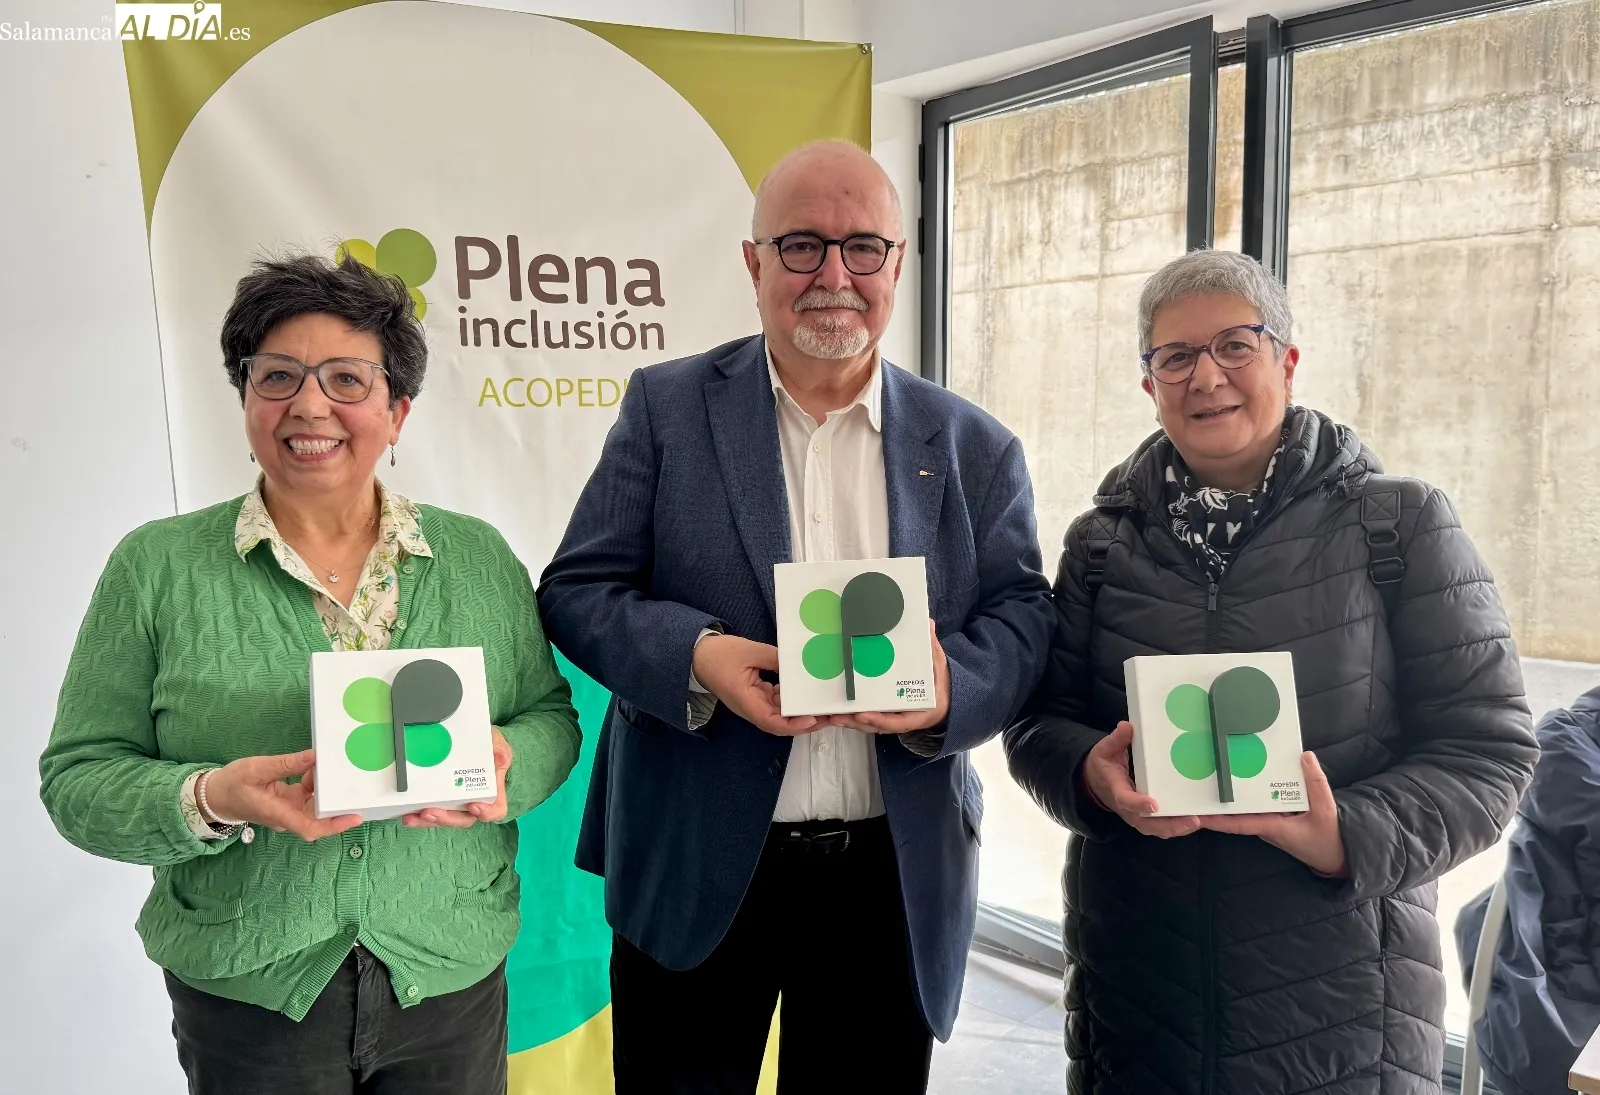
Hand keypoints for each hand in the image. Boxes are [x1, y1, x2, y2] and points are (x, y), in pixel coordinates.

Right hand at [204, 749, 362, 841]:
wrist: (215, 795)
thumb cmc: (231, 785)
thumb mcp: (257, 769)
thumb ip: (287, 764)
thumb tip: (315, 757)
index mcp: (278, 813)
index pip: (310, 826)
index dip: (335, 825)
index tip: (355, 817)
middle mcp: (287, 816)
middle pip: (319, 816)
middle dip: (337, 802)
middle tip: (353, 783)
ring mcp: (288, 810)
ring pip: (315, 804)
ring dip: (324, 788)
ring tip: (331, 768)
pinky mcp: (288, 802)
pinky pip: (308, 795)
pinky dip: (314, 783)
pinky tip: (313, 767)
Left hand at [404, 727, 513, 828]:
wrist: (472, 741)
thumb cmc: (489, 747)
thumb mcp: (497, 744)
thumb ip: (499, 750)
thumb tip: (498, 756)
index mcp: (492, 791)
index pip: (496, 810)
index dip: (486, 812)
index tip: (474, 806)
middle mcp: (473, 802)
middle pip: (463, 819)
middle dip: (446, 819)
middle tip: (429, 813)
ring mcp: (455, 803)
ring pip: (444, 819)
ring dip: (427, 821)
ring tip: (412, 817)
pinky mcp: (439, 800)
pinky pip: (430, 811)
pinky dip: (418, 815)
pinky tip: (406, 813)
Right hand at [693, 634, 819, 736]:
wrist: (699, 656)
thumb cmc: (720, 655)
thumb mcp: (750, 651)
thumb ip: (775, 658)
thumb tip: (798, 665)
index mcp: (746, 702)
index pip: (771, 722)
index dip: (793, 725)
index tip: (812, 719)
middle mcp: (752, 708)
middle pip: (781, 723)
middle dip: (806, 721)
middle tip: (830, 714)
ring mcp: (756, 704)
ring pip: (782, 715)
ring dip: (802, 712)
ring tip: (825, 706)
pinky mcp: (759, 696)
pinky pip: (779, 703)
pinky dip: (794, 700)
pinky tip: (809, 692)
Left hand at [824, 620, 949, 733]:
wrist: (942, 700)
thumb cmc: (938, 683)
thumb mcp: (937, 665)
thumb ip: (931, 648)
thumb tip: (928, 624)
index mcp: (916, 712)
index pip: (896, 721)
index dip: (879, 719)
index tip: (862, 715)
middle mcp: (900, 718)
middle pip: (875, 725)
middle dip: (855, 722)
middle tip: (836, 716)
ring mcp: (889, 718)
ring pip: (867, 724)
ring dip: (848, 721)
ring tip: (830, 716)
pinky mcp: (880, 714)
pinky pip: (864, 719)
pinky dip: (850, 717)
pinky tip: (834, 713)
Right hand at [1082, 722, 1199, 838]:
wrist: (1097, 783)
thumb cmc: (1104, 765)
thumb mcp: (1105, 750)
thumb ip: (1116, 740)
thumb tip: (1127, 727)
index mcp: (1117, 791)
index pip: (1126, 800)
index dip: (1139, 804)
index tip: (1153, 804)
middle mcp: (1130, 810)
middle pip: (1149, 824)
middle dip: (1172, 825)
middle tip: (1193, 820)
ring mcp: (1141, 816)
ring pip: (1161, 828)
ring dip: (1183, 827)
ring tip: (1205, 821)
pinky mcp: (1151, 817)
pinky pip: (1168, 825)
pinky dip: (1186, 825)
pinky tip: (1205, 820)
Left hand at [1199, 751, 1347, 876]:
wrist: (1338, 857)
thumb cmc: (1330, 839)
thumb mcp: (1327, 811)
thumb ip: (1316, 784)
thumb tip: (1305, 757)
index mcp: (1273, 828)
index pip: (1238, 824)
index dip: (1216, 820)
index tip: (1197, 815)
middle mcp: (1266, 826)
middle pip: (1235, 815)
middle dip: (1216, 804)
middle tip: (1196, 787)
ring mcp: (1270, 823)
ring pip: (1246, 809)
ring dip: (1231, 798)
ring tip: (1211, 778)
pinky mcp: (1277, 820)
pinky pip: (1260, 806)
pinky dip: (1251, 795)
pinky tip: (1245, 778)